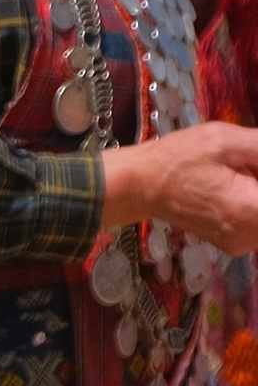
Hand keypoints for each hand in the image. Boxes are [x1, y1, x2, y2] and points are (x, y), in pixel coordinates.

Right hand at [100, 124, 257, 257]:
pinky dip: (254, 204)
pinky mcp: (235, 245)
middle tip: (246, 165)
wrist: (140, 185)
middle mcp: (249, 237)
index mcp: (249, 211)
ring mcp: (241, 245)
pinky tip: (238, 187)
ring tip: (241, 174)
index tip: (253, 166)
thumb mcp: (226, 141)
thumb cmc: (179, 158)